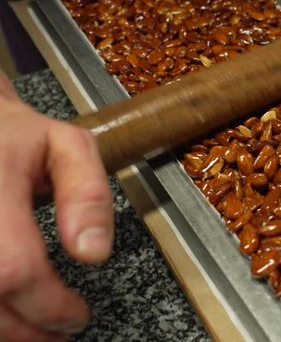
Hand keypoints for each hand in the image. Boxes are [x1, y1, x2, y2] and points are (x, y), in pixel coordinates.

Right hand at [0, 71, 112, 340]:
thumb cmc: (16, 137)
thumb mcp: (68, 147)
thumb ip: (89, 195)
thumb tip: (94, 253)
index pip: (13, 267)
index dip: (49, 304)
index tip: (77, 315)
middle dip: (27, 329)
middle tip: (59, 331)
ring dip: (5, 330)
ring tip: (36, 327)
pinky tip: (9, 310)